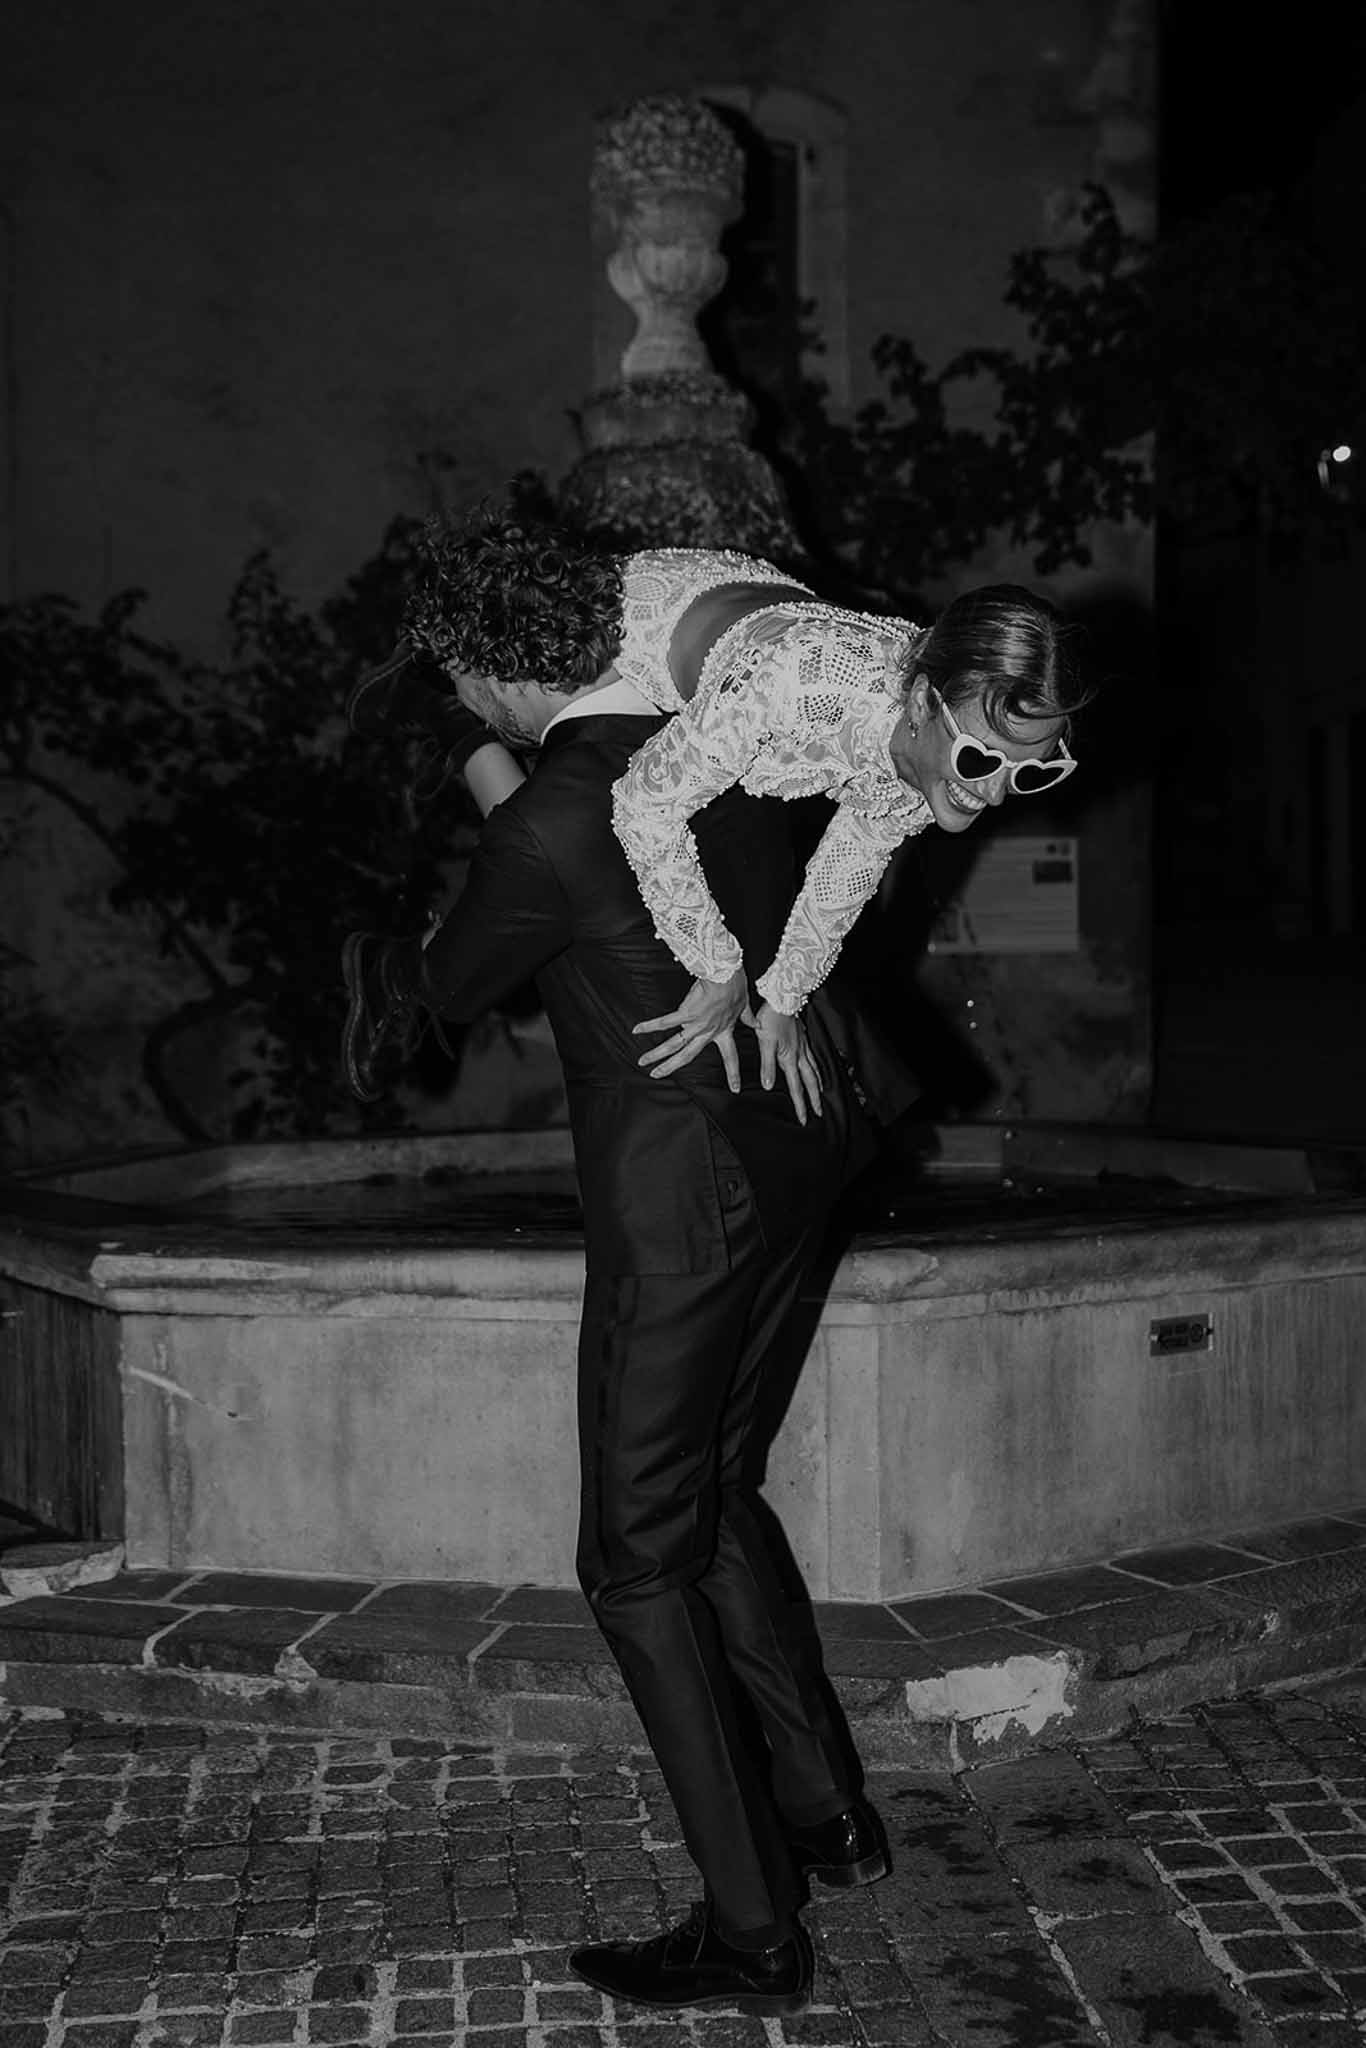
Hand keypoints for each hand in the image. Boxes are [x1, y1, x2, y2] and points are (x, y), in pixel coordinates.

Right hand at [633, 968, 747, 1087]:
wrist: (725, 974)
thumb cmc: (735, 986)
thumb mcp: (745, 1005)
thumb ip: (748, 1018)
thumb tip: (757, 1025)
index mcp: (723, 1031)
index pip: (730, 1057)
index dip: (733, 1074)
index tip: (735, 1089)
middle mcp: (707, 1032)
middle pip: (687, 1055)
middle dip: (671, 1067)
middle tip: (657, 1076)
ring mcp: (695, 1024)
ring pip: (673, 1044)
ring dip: (656, 1054)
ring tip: (643, 1061)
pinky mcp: (685, 1012)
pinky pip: (665, 1022)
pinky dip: (650, 1025)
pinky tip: (636, 1030)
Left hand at [749, 1002, 822, 1125]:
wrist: (782, 998)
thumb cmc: (771, 1019)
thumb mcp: (765, 1043)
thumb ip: (767, 1065)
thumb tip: (768, 1086)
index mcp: (789, 1058)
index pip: (795, 1087)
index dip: (800, 1104)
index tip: (803, 1119)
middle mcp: (799, 1055)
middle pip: (810, 1082)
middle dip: (814, 1099)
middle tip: (818, 1113)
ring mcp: (803, 1046)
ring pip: (814, 1070)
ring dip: (818, 1084)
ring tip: (821, 1094)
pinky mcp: (803, 1038)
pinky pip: (813, 1058)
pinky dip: (817, 1067)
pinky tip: (816, 1067)